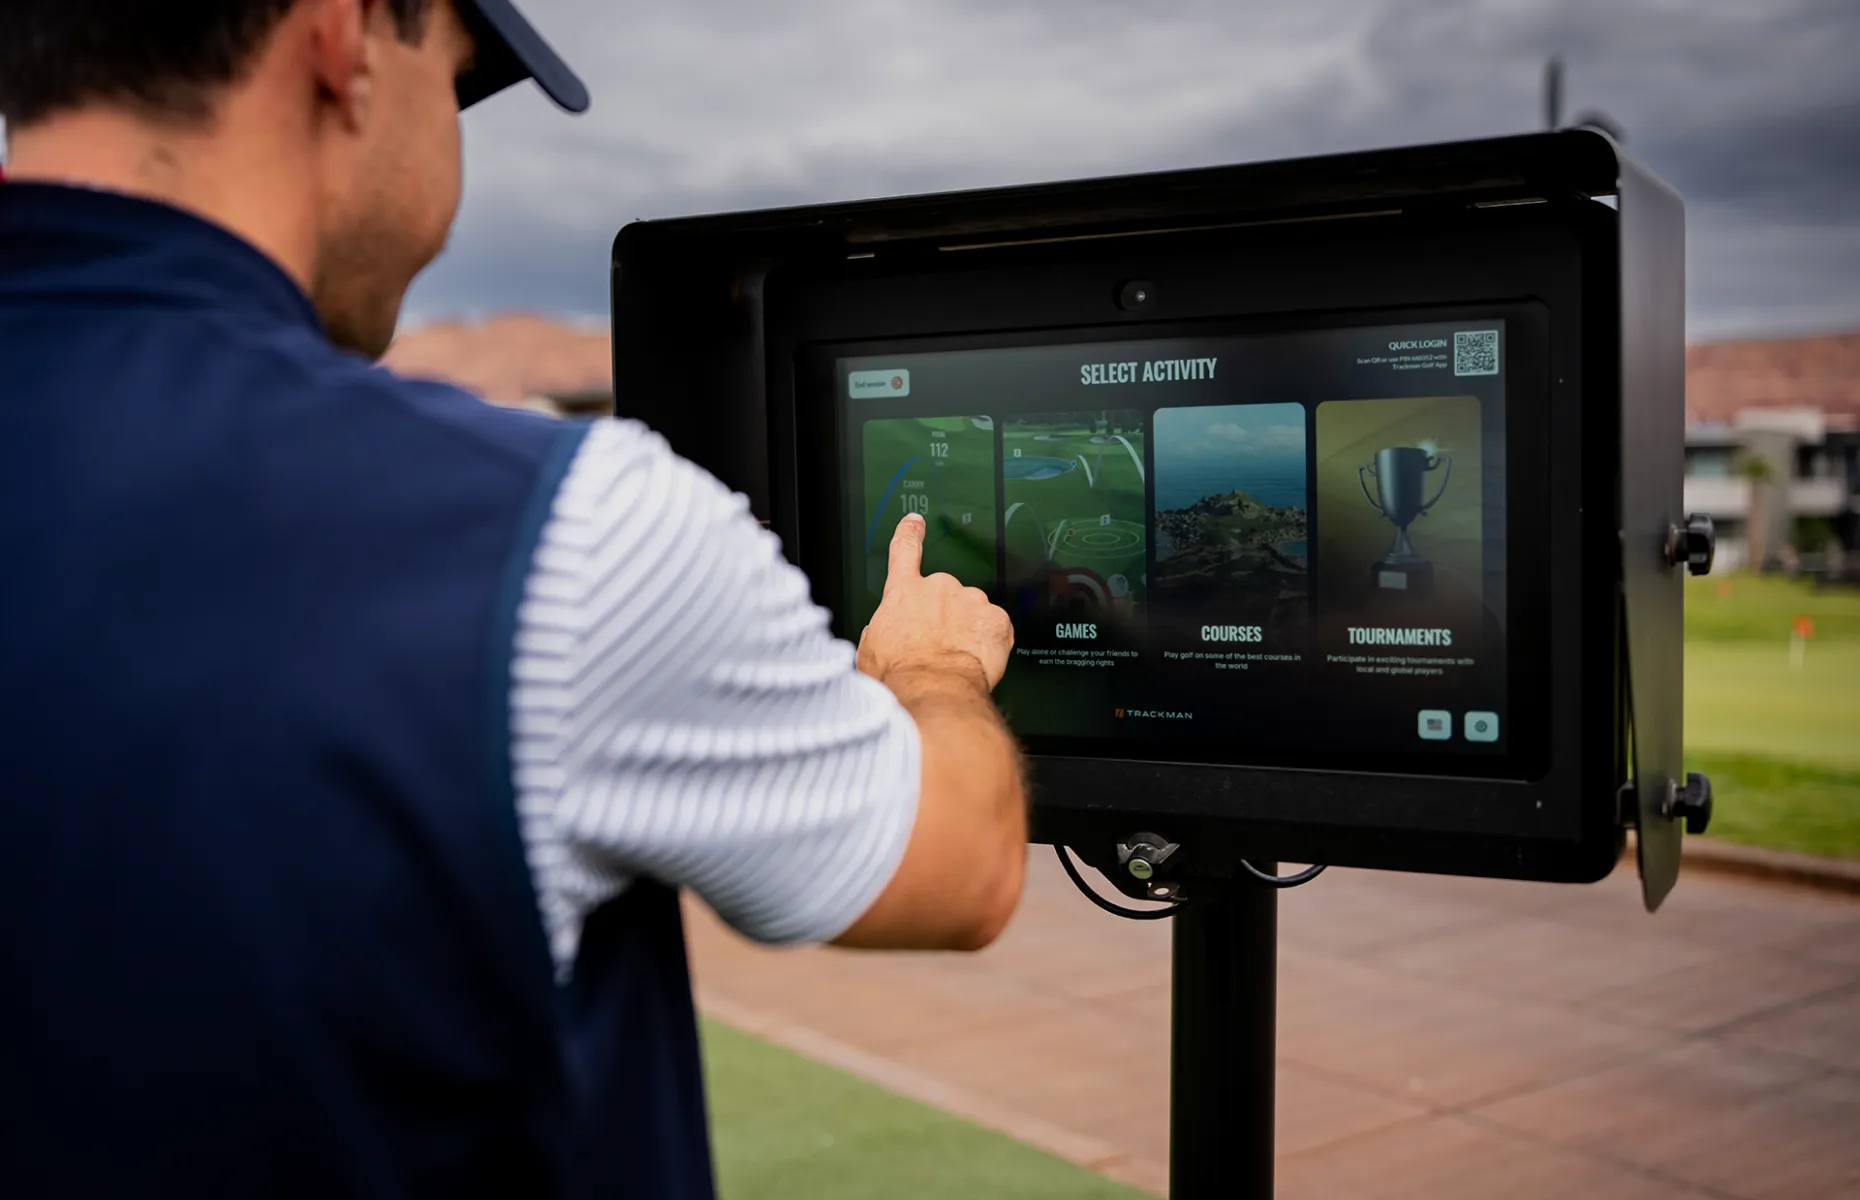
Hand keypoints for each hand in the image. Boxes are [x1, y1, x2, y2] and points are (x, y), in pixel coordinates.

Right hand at [857, 514, 1014, 689]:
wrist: (934, 691)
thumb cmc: (901, 676)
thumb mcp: (870, 653)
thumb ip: (878, 631)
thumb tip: (880, 632)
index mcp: (904, 593)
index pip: (905, 551)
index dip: (910, 533)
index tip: (915, 522)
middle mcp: (938, 588)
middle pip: (944, 594)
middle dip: (944, 616)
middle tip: (938, 647)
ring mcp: (970, 600)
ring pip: (971, 611)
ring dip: (967, 629)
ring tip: (955, 658)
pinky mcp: (997, 619)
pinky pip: (995, 627)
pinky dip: (988, 642)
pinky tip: (975, 659)